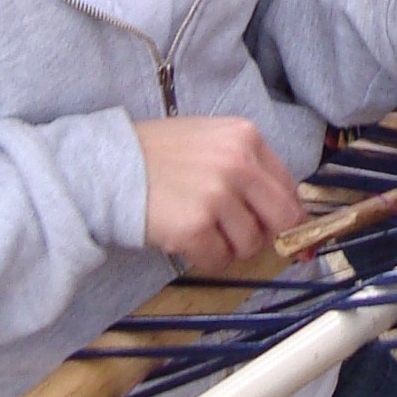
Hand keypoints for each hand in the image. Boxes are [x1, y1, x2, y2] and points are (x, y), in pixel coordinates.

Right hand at [132, 117, 302, 273]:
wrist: (108, 166)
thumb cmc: (156, 154)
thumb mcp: (209, 139)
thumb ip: (245, 162)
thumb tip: (278, 203)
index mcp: (245, 137)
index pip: (289, 187)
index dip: (280, 211)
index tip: (268, 222)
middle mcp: (238, 163)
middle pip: (283, 218)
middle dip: (265, 233)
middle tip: (240, 234)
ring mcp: (217, 195)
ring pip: (251, 243)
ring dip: (229, 247)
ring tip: (202, 230)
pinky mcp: (195, 227)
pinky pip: (219, 260)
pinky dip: (205, 258)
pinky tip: (187, 240)